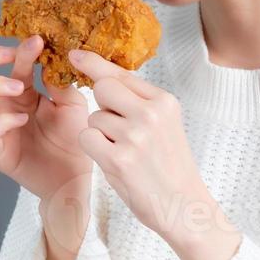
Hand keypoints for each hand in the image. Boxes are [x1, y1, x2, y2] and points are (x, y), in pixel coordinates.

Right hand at [0, 35, 93, 207]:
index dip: (17, 49)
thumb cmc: (72, 140)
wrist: (76, 178)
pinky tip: (24, 119)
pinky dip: (3, 120)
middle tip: (11, 56)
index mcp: (19, 93)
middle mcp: (2, 108)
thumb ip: (59, 81)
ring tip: (20, 88)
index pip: (7, 64)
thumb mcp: (72, 104)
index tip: (37, 40)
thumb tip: (55, 55)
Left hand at [68, 47, 218, 245]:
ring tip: (123, 151)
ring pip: (93, 117)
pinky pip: (87, 138)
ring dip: (99, 133)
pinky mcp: (118, 160)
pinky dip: (93, 149)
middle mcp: (150, 114)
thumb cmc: (169, 165)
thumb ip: (138, 101)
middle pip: (103, 88)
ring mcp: (134, 137)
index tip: (75, 54)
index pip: (122, 74)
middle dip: (101, 104)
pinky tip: (113, 161)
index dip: (95, 63)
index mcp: (164, 102)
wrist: (183, 206)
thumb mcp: (164, 124)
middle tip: (116, 126)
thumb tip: (102, 75)